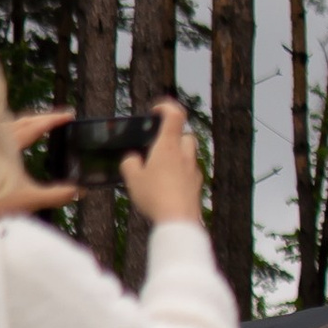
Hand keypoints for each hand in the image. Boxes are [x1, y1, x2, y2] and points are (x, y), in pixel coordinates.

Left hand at [0, 112, 79, 218]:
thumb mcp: (28, 199)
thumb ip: (56, 195)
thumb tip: (79, 191)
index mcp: (9, 144)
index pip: (36, 125)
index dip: (55, 119)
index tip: (70, 115)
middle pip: (23, 121)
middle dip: (43, 118)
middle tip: (59, 119)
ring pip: (9, 126)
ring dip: (26, 125)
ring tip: (39, 128)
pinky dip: (13, 134)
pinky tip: (14, 145)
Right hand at [124, 99, 205, 227]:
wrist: (179, 220)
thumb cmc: (155, 197)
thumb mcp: (132, 178)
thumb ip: (130, 163)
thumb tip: (133, 158)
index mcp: (168, 146)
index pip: (174, 114)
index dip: (166, 107)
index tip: (156, 110)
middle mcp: (184, 154)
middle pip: (184, 134)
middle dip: (172, 136)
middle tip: (156, 146)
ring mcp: (193, 169)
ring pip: (188, 153)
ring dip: (177, 154)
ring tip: (159, 168)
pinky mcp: (197, 184)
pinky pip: (189, 171)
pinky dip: (180, 172)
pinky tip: (168, 184)